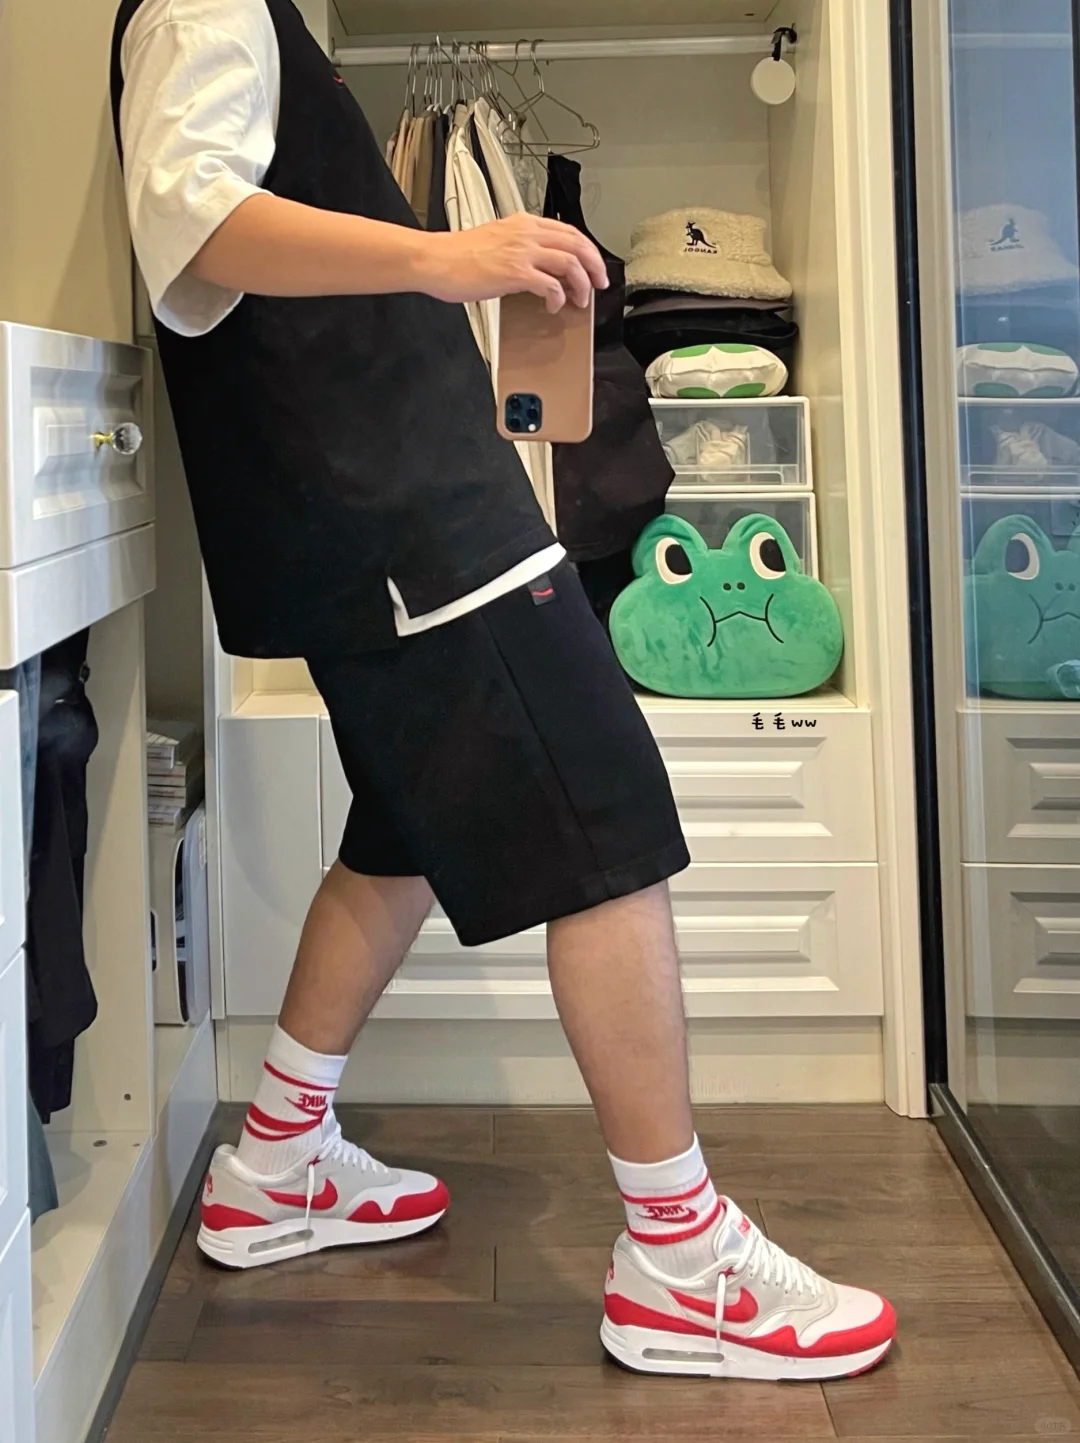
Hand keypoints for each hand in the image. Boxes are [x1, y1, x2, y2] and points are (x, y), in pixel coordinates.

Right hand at [417, 213, 608, 312]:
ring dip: (581, 284)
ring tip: (580, 300)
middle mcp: (526, 233)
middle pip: (577, 244)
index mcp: (524, 223)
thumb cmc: (458, 255)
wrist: (436, 259)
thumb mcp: (496, 240)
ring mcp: (522, 252)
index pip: (569, 231)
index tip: (594, 267)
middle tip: (599, 284)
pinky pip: (551, 286)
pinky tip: (553, 306)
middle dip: (594, 266)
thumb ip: (520, 247)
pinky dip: (558, 298)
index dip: (588, 250)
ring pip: (570, 263)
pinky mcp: (515, 272)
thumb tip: (538, 267)